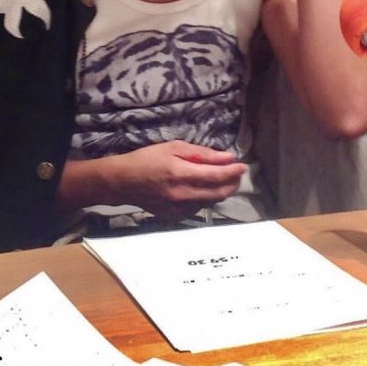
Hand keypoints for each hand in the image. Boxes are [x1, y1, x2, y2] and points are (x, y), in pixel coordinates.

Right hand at [110, 140, 246, 220]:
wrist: (123, 182)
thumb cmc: (147, 159)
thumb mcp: (173, 148)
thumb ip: (202, 154)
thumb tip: (227, 157)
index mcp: (181, 174)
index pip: (216, 176)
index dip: (233, 172)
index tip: (243, 166)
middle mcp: (182, 195)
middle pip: (219, 193)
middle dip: (232, 183)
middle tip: (236, 173)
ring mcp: (178, 209)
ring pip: (210, 202)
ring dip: (219, 190)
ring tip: (219, 178)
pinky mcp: (175, 217)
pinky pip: (198, 208)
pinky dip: (205, 198)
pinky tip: (200, 189)